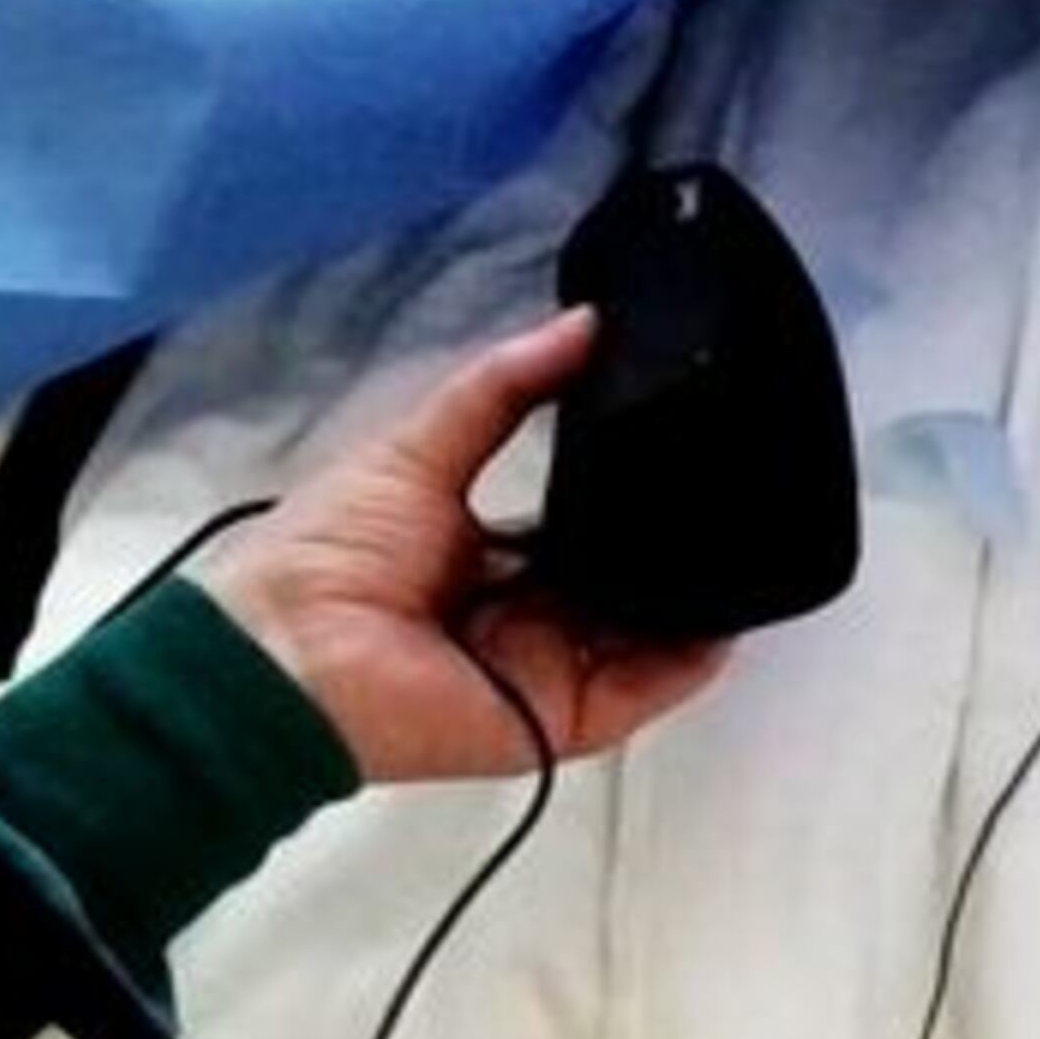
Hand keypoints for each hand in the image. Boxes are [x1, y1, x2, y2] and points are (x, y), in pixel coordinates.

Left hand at [199, 309, 727, 782]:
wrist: (290, 656)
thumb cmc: (333, 549)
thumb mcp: (421, 443)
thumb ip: (505, 388)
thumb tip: (587, 322)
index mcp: (488, 553)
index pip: (580, 519)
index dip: (628, 484)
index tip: (683, 432)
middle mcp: (525, 613)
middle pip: (621, 577)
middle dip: (671, 538)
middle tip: (731, 483)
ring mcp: (548, 668)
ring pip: (645, 632)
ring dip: (693, 594)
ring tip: (749, 537)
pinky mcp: (562, 716)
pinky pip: (644, 689)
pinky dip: (690, 659)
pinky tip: (728, 613)